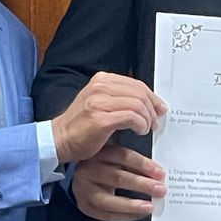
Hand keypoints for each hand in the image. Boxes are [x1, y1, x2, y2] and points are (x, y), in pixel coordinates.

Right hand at [50, 72, 165, 164]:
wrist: (60, 139)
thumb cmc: (81, 126)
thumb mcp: (100, 103)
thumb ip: (120, 99)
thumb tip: (149, 103)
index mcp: (101, 80)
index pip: (136, 84)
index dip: (152, 97)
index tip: (159, 108)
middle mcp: (100, 87)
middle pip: (139, 92)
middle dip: (152, 108)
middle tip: (155, 122)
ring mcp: (99, 102)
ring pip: (138, 104)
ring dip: (147, 118)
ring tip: (146, 128)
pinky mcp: (101, 119)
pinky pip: (132, 117)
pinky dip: (141, 124)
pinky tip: (140, 131)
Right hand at [73, 142, 164, 220]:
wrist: (82, 179)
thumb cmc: (105, 167)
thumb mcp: (117, 159)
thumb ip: (134, 164)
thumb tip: (158, 176)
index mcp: (98, 154)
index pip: (123, 156)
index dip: (143, 165)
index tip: (160, 173)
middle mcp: (87, 170)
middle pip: (117, 177)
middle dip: (142, 185)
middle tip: (160, 190)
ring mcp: (83, 190)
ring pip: (109, 200)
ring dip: (132, 205)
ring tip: (149, 207)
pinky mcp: (84, 206)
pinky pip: (106, 215)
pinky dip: (125, 216)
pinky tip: (139, 215)